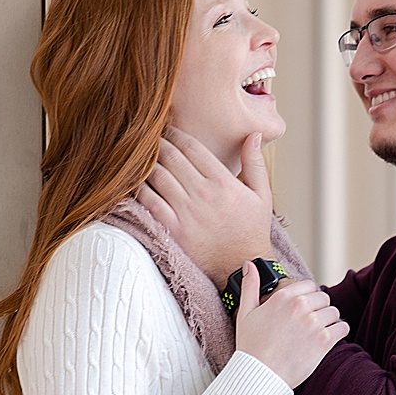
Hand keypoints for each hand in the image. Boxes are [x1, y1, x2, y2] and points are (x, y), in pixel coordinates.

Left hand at [136, 129, 273, 282]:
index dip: (176, 133)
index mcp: (223, 182)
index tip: (166, 128)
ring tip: (137, 154)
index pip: (192, 147)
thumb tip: (253, 134)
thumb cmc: (251, 230)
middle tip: (147, 135)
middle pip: (171, 157)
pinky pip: (149, 202)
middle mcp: (203, 194)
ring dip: (145, 162)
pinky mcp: (173, 229)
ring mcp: (186, 212)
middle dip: (157, 142)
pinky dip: (138, 189)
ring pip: (157, 176)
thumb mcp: (261, 194)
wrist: (241, 266)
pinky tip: (133, 181)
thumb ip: (255, 163)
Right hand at [234, 272, 349, 387]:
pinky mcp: (324, 340)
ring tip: (317, 333)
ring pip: (334, 313)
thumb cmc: (250, 347)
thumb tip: (249, 264)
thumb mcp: (245, 313)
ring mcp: (313, 323)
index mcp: (283, 297)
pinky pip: (342, 328)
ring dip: (329, 321)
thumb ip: (250, 286)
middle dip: (319, 309)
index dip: (307, 297)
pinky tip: (327, 340)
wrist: (259, 375)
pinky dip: (338, 333)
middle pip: (324, 298)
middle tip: (309, 324)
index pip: (309, 286)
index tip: (303, 310)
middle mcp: (300, 306)